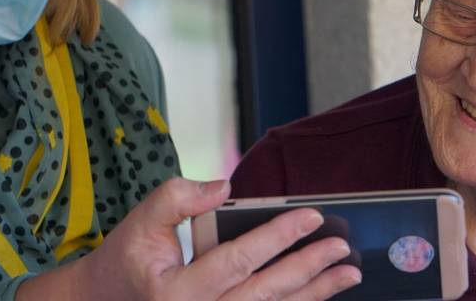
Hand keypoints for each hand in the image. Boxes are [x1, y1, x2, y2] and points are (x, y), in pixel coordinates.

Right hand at [18, 177, 360, 299]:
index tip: (312, 216)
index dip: (278, 237)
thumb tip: (223, 186)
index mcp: (176, 292)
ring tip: (348, 273)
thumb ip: (177, 198)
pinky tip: (320, 294)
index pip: (238, 259)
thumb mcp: (140, 221)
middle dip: (309, 268)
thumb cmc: (127, 261)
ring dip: (315, 294)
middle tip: (342, 246)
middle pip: (265, 294)